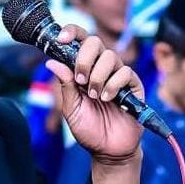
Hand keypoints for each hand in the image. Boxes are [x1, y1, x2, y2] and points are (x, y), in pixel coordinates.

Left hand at [44, 25, 144, 164]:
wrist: (108, 150)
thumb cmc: (89, 130)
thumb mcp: (71, 108)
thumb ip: (65, 85)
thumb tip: (51, 62)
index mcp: (83, 70)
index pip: (80, 41)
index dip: (72, 33)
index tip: (62, 38)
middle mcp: (100, 69)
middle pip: (95, 42)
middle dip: (85, 58)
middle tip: (81, 79)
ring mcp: (117, 76)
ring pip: (110, 57)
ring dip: (98, 76)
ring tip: (95, 96)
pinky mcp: (133, 86)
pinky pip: (125, 73)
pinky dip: (114, 84)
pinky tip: (108, 99)